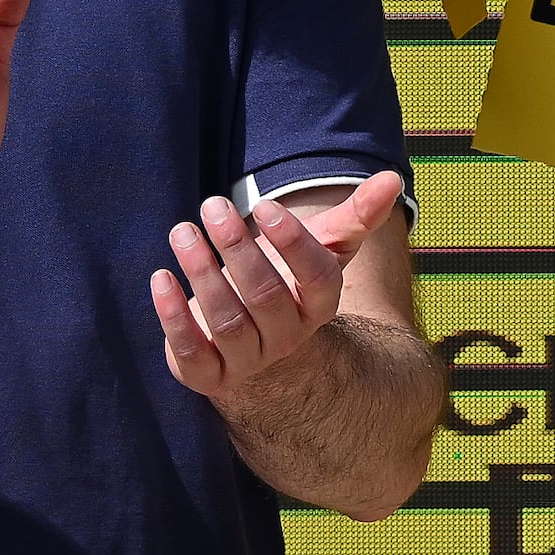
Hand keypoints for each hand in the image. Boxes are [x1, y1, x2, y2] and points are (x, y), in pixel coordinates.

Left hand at [152, 174, 408, 408]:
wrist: (258, 349)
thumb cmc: (287, 282)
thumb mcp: (322, 248)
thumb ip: (357, 215)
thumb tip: (392, 178)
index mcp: (320, 307)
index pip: (319, 278)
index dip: (293, 242)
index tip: (263, 205)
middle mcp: (288, 339)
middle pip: (267, 296)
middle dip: (238, 249)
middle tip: (213, 206)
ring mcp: (248, 362)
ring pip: (227, 322)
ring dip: (202, 273)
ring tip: (183, 231)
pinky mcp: (208, 376)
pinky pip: (191, 353)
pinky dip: (173, 317)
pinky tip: (161, 278)